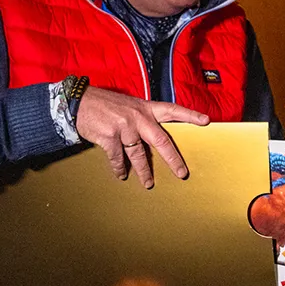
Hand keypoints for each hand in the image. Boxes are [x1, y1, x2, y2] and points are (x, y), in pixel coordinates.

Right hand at [74, 87, 209, 187]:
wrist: (78, 102)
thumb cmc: (105, 105)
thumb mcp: (129, 106)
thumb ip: (142, 118)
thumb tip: (152, 139)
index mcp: (146, 108)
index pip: (172, 110)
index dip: (190, 115)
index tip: (206, 121)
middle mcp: (138, 117)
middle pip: (162, 141)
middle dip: (173, 159)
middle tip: (182, 173)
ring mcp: (124, 127)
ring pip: (139, 155)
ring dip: (144, 171)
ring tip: (149, 183)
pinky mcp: (110, 136)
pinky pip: (118, 158)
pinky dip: (119, 168)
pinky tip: (122, 174)